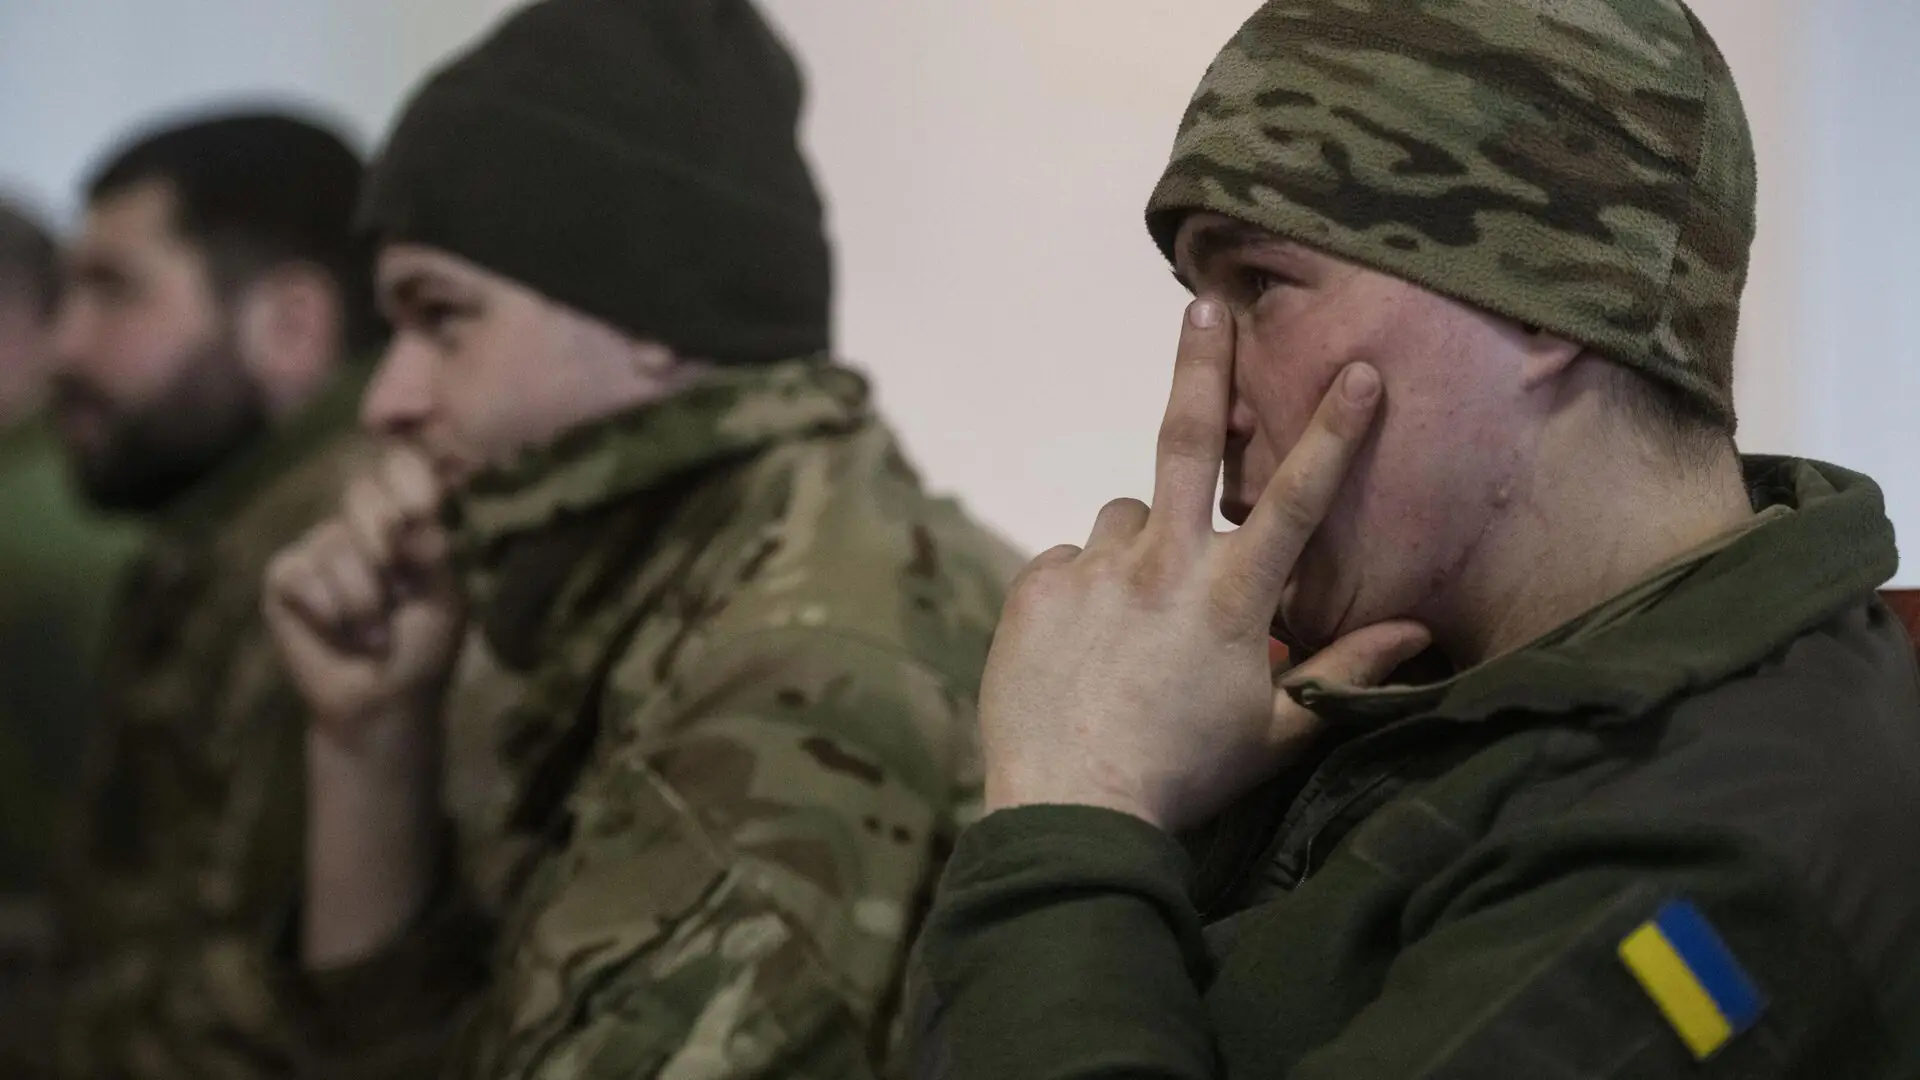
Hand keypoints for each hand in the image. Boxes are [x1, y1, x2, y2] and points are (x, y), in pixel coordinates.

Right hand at [264, 448, 466, 745]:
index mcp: (407, 520)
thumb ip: (433, 555)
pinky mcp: (285, 575)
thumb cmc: (420, 649)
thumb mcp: (442, 601)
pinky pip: (303, 575)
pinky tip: (340, 635)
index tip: (423, 508)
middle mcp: (361, 524)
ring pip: (335, 545)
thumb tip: (416, 517)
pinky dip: (330, 613)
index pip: (403, 468)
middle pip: (362, 492)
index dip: (408, 476)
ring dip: (363, 601)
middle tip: (400, 593)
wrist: (380, 702)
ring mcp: (319, 545)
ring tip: (375, 634)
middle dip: (386, 546)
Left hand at [979, 299, 1429, 833]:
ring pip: (1125, 516)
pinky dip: (1085, 584)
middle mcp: (1165, 563)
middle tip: (1203, 305)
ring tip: (1133, 618)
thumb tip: (1413, 630)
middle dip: (1202, 366)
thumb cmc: (1184, 775)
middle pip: (1189, 442)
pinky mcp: (1037, 584)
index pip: (1297, 497)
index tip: (1360, 369)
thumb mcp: (1275, 732)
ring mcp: (1095, 569)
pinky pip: (1069, 559)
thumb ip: (1343, 672)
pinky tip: (1086, 640)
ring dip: (1140, 544)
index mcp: (1232, 596)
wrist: (1071, 807)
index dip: (1334, 431)